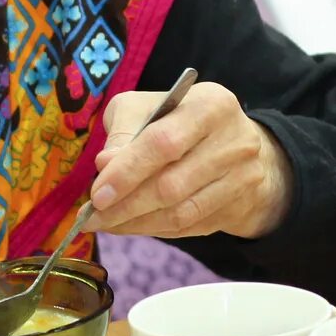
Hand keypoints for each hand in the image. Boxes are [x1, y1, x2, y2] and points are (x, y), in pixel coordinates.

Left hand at [90, 82, 293, 241]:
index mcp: (211, 105)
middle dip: (126, 206)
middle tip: (92, 217)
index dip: (127, 172)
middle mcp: (235, 141)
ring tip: (106, 223)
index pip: (163, 143)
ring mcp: (242, 177)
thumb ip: (125, 130)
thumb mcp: (148, 107)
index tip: (97, 194)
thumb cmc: (180, 120)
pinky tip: (130, 226)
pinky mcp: (239, 205)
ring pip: (181, 213)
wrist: (236, 143)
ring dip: (136, 223)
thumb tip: (105, 164)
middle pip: (172, 185)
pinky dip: (154, 229)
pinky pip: (190, 226)